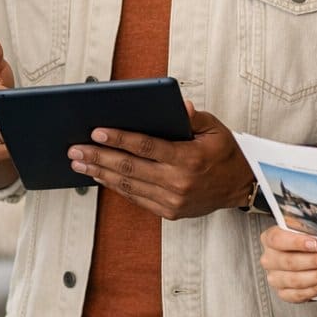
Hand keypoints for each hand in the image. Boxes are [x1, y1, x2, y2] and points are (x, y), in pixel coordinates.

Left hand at [66, 103, 252, 219]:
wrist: (241, 186)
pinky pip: (137, 198)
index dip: (119, 139)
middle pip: (130, 168)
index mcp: (188, 158)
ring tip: (79, 163)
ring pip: (129, 185)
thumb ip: (193, 117)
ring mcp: (173, 200)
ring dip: (100, 173)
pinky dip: (116, 187)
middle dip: (99, 157)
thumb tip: (178, 105)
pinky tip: (100, 177)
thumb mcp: (214, 128)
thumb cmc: (225, 152)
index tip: (96, 132)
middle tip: (75, 149)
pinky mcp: (170, 212)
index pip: (146, 146)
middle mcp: (179, 182)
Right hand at [260, 225, 316, 302]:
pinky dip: (315, 289)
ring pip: (294, 280)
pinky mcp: (283, 293)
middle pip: (288, 261)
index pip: (277, 239)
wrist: (304, 259)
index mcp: (270, 239)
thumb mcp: (305, 230)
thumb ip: (309, 229)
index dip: (297, 242)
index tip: (315, 244)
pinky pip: (298, 294)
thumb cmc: (304, 242)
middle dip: (313, 261)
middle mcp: (269, 259)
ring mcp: (275, 278)